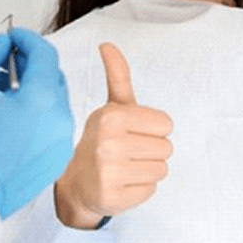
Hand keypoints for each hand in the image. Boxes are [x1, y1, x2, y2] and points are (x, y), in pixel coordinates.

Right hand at [0, 28, 73, 218]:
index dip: (28, 38)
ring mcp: (63, 141)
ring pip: (54, 100)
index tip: (14, 35)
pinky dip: (39, 113)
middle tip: (8, 59)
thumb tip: (2, 45)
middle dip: (32, 62)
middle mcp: (61, 120)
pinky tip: (14, 115)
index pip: (46, 53)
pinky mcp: (58, 158)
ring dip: (35, 88)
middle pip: (53, 75)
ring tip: (7, 89)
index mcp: (43, 100)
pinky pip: (54, 124)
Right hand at [54, 43, 172, 228]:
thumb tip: (107, 44)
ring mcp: (109, 173)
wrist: (76, 181)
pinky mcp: (112, 199)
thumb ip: (117, 75)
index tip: (133, 131)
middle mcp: (108, 143)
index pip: (166, 124)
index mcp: (111, 116)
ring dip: (147, 170)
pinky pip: (151, 191)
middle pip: (167, 148)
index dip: (153, 128)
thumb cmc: (102, 139)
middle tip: (128, 151)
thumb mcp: (112, 105)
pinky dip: (140, 189)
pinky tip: (121, 183)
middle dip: (152, 150)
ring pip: (161, 170)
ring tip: (125, 166)